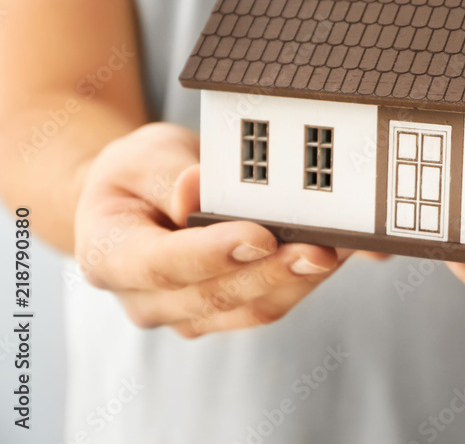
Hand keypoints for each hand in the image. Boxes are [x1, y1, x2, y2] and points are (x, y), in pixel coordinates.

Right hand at [74, 122, 343, 337]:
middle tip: (323, 248)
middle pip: (217, 296)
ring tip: (348, 248)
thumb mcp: (142, 157)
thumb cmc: (135, 176)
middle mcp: (147, 299)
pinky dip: (310, 278)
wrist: (133, 201)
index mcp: (109, 256)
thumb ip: (169, 176)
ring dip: (304, 279)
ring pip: (253, 308)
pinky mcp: (226, 313)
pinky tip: (343, 252)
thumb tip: (196, 191)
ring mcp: (187, 313)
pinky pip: (273, 301)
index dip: (214, 253)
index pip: (162, 264)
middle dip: (276, 272)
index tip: (261, 235)